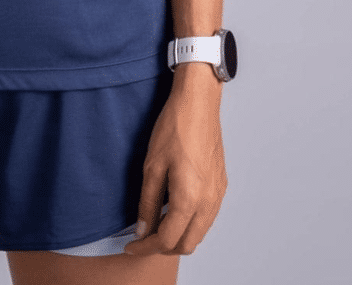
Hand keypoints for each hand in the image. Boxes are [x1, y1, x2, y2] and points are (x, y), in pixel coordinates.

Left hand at [123, 78, 227, 256]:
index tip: (131, 246)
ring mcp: (218, 195)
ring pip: (199, 233)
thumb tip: (142, 229)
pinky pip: (207, 218)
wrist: (198, 103)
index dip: (146, 247)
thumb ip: (148, 202)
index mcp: (190, 199)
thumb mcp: (152, 165)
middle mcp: (208, 202)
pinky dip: (190, 223)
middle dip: (163, 247)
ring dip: (178, 236)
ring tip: (156, 224)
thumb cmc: (174, 128)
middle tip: (142, 238)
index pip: (167, 240)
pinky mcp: (221, 186)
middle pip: (187, 244)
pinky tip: (175, 210)